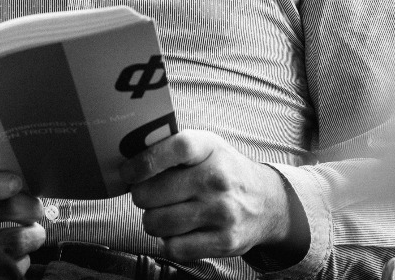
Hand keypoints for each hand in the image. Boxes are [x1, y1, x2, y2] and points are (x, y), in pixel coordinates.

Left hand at [119, 129, 304, 262]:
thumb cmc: (224, 171)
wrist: (267, 203)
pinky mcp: (224, 242)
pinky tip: (180, 230)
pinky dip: (169, 242)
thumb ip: (172, 147)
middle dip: (142, 197)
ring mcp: (221, 212)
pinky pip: (173, 248)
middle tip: (149, 195)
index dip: (143, 162)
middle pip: (151, 194)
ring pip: (157, 223)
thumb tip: (128, 159)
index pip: (174, 149)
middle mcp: (217, 179)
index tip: (127, 172)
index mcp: (209, 149)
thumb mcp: (206, 147)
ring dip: (152, 221)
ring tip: (164, 213)